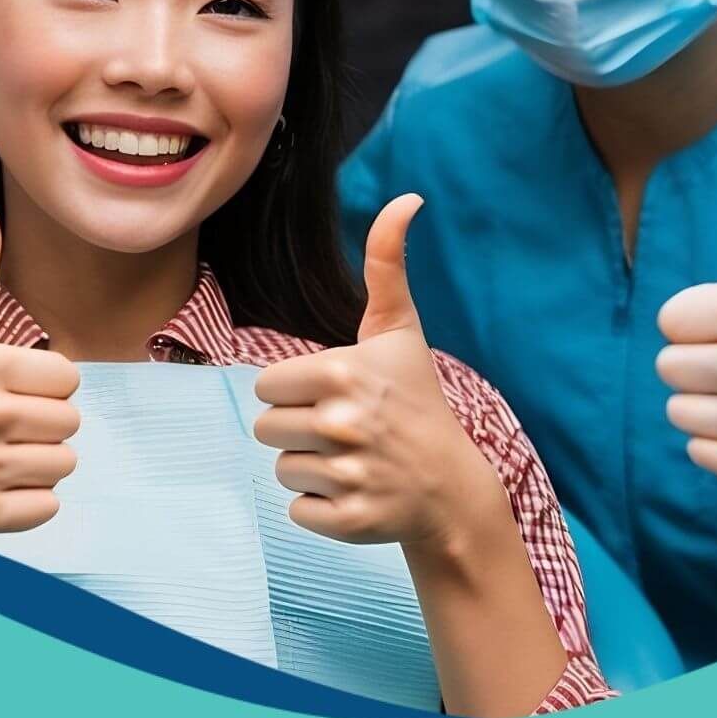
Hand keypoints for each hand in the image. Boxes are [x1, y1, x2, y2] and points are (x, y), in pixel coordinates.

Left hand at [252, 195, 502, 551]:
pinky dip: (321, 508)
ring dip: (309, 468)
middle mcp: (344, 424)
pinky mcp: (350, 521)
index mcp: (343, 373)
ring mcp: (349, 475)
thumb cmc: (416, 399)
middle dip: (297, 429)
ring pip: (280, 470)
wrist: (451, 485)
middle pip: (265, 428)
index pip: (265, 385)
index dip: (294, 391)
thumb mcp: (399, 330)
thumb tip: (408, 197)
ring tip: (351, 460)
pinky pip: (296, 511)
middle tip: (343, 430)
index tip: (334, 395)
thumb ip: (387, 263)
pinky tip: (356, 492)